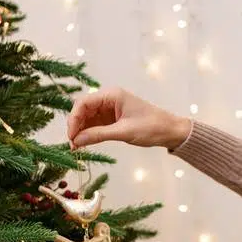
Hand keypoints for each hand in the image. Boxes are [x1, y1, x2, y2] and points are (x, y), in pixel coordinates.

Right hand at [67, 87, 191, 149]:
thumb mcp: (124, 132)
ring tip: (77, 147)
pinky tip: (84, 144)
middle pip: (82, 110)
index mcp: (112, 95)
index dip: (73, 119)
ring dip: (81, 131)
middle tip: (73, 144)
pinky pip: (95, 125)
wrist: (170, 131)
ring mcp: (109, 109)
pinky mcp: (112, 119)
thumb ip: (99, 135)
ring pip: (87, 118)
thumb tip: (77, 140)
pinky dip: (89, 134)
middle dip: (76, 126)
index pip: (83, 103)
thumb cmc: (152, 127)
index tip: (71, 136)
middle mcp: (108, 99)